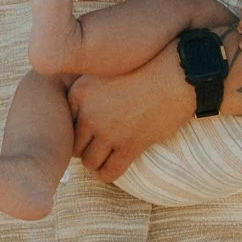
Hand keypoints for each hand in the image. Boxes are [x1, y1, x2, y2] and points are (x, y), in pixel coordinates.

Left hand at [70, 49, 196, 179]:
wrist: (176, 74)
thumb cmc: (144, 68)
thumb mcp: (106, 68)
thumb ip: (87, 88)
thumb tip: (76, 111)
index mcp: (79, 92)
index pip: (65, 123)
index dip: (75, 129)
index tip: (86, 131)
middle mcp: (89, 113)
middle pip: (74, 145)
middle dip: (83, 148)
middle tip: (94, 147)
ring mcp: (108, 131)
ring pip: (88, 162)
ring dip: (95, 163)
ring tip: (102, 158)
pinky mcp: (129, 145)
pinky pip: (109, 172)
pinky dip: (107, 174)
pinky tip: (111, 169)